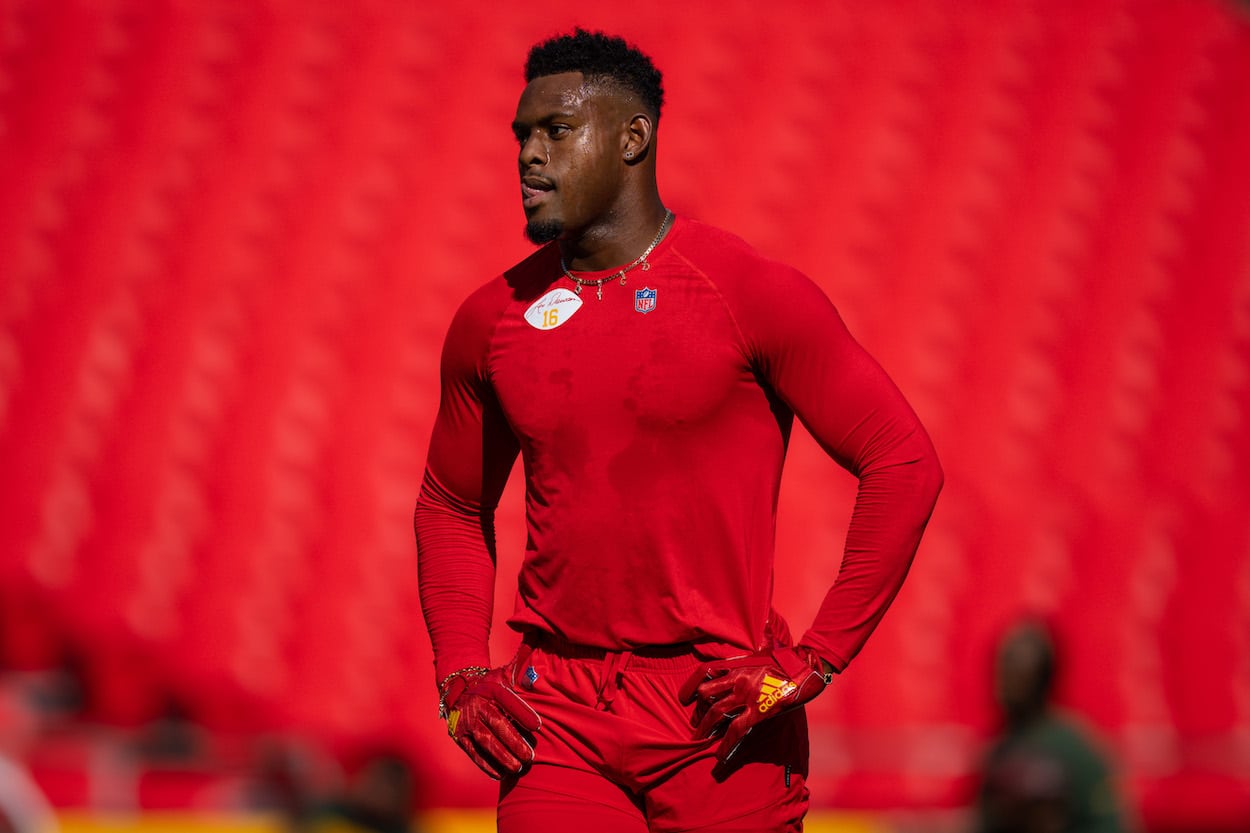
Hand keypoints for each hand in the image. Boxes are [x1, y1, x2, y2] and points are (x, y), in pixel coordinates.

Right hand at [440, 666, 541, 779]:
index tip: (538, 726)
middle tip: (529, 756)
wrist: (458, 691)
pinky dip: (486, 765)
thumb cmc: (489, 690)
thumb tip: (540, 683)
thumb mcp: (500, 681)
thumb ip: (518, 683)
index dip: (523, 713)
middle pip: (496, 723)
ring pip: (484, 740)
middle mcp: (476, 705)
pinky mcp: (459, 736)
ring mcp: (466, 722)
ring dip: (502, 756)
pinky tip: (500, 774)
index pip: (507, 700)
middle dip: (514, 742)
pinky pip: (473, 752)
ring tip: (518, 767)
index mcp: (489, 690)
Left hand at [678, 645, 829, 762]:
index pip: (704, 672)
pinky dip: (725, 744)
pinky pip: (736, 730)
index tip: (684, 698)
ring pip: (716, 713)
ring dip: (705, 729)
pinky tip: (719, 755)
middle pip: (707, 695)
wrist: (808, 668)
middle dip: (699, 712)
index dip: (690, 686)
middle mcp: (738, 678)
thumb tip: (762, 619)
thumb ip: (758, 640)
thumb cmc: (789, 659)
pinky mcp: (759, 711)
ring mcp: (747, 695)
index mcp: (738, 664)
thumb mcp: (767, 647)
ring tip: (699, 740)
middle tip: (695, 724)